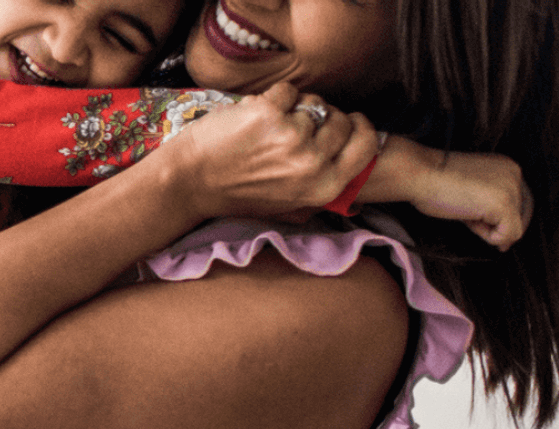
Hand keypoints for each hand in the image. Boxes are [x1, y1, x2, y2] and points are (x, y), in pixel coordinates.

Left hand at [161, 83, 378, 220]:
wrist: (192, 180)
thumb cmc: (239, 194)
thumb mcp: (290, 207)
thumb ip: (323, 195)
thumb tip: (357, 198)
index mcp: (324, 187)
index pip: (366, 146)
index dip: (361, 128)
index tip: (350, 121)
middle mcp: (312, 163)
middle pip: (340, 120)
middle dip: (323, 117)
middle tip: (298, 125)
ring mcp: (291, 136)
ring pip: (312, 103)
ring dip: (295, 107)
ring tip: (270, 126)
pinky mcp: (268, 112)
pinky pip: (287, 91)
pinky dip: (273, 97)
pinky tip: (255, 116)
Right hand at [377, 137, 532, 250]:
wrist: (419, 173)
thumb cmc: (434, 182)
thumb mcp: (472, 188)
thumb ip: (490, 203)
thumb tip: (507, 240)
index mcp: (508, 166)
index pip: (520, 201)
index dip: (502, 218)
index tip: (481, 223)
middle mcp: (515, 173)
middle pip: (522, 215)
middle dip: (499, 226)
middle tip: (473, 223)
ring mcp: (511, 188)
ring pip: (515, 227)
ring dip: (490, 230)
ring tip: (467, 216)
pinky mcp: (504, 204)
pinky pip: (508, 235)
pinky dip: (489, 237)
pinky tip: (469, 221)